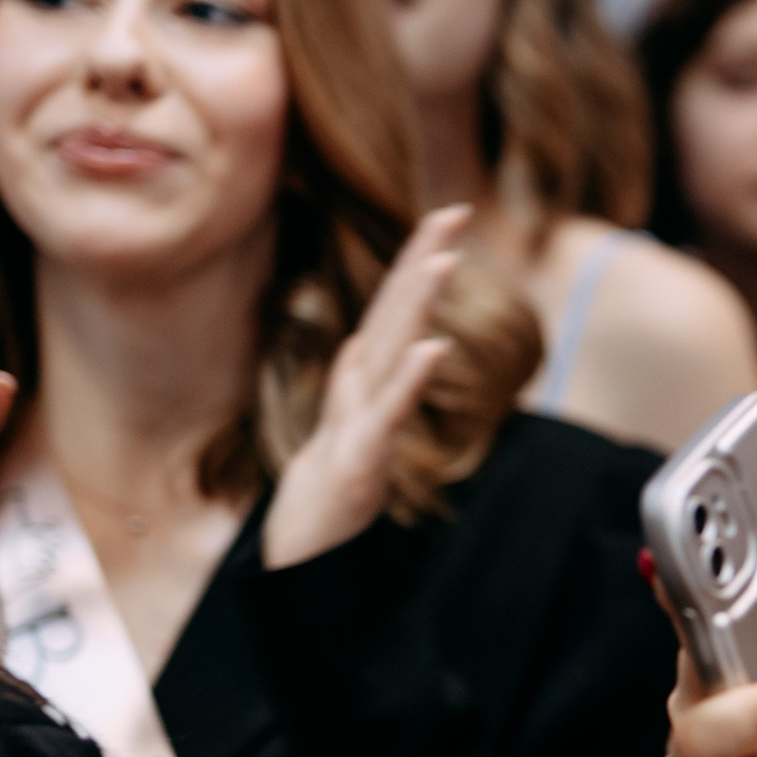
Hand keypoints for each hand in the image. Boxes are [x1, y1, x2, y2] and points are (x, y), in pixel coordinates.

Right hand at [262, 206, 467, 570]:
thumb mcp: (359, 424)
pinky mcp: (361, 454)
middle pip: (393, 311)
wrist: (304, 546)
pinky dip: (411, 378)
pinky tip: (435, 347)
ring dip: (416, 302)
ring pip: (390, 349)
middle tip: (451, 210)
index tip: (450, 215)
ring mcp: (359, 416)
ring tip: (443, 258)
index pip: (397, 307)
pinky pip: (389, 412)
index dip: (420, 259)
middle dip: (421, 257)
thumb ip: (367, 384)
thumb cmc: (335, 483)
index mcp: (367, 375)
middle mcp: (360, 385)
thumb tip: (370, 343)